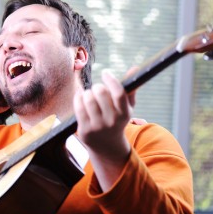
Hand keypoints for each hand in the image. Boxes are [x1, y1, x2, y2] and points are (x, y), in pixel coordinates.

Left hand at [73, 70, 134, 190]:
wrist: (106, 146)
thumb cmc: (117, 120)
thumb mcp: (127, 108)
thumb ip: (130, 89)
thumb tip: (134, 68)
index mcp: (124, 114)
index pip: (118, 93)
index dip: (111, 80)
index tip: (105, 73)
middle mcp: (112, 121)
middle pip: (100, 92)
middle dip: (97, 86)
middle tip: (97, 89)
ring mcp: (97, 126)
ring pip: (88, 98)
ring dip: (87, 93)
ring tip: (89, 95)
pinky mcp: (85, 130)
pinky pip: (78, 107)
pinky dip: (78, 98)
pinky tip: (81, 97)